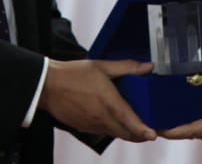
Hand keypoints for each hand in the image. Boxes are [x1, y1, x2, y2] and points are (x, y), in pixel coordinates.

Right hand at [39, 59, 155, 141]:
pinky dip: (112, 129)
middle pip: (125, 134)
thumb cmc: (73, 74)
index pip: (130, 121)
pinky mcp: (84, 128)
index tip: (153, 135)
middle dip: (138, 135)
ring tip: (133, 125)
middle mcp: (102, 118)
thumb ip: (127, 67)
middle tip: (147, 131)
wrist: (48, 86)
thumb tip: (148, 67)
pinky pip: (103, 131)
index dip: (143, 131)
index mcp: (109, 102)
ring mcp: (92, 125)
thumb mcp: (102, 66)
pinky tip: (113, 120)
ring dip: (125, 132)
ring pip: (114, 134)